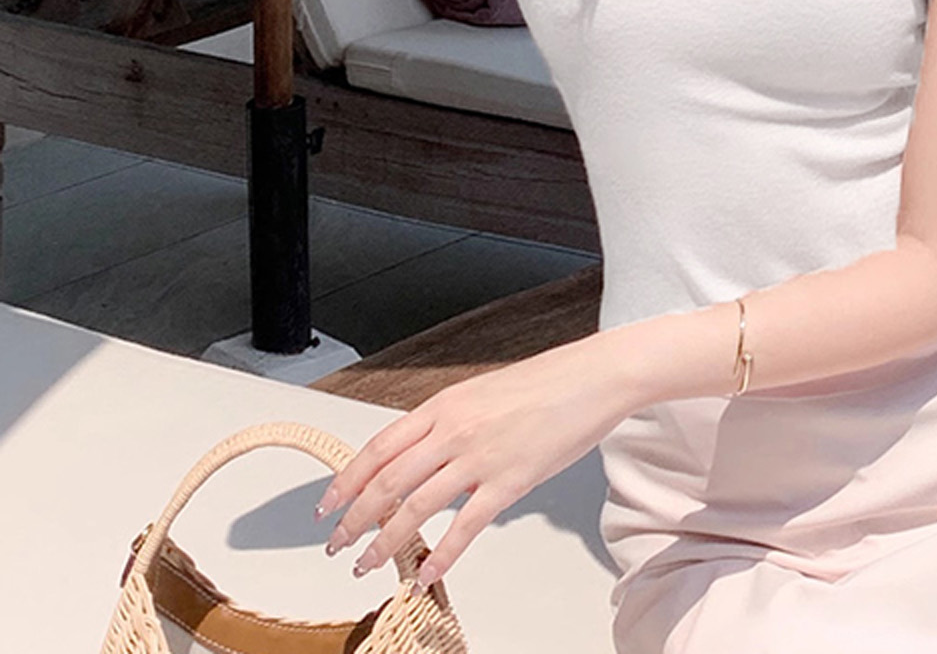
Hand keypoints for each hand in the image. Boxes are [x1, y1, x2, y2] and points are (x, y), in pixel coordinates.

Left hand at [314, 336, 633, 590]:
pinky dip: (442, 556)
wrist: (594, 376)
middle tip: (337, 545)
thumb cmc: (547, 381)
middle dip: (353, 520)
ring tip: (366, 567)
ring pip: (416, 508)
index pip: (378, 448)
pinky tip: (428, 575)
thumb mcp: (483, 392)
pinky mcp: (511, 481)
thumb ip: (450, 422)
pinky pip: (466, 527)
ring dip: (385, 544)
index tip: (327, 506)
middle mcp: (454, 430)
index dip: (346, 481)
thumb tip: (423, 456)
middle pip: (387, 483)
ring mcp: (481, 456)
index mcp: (444, 405)